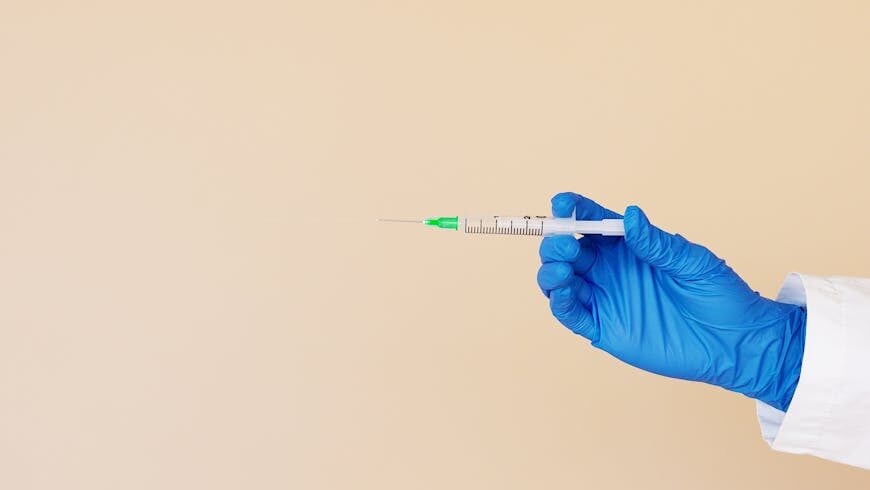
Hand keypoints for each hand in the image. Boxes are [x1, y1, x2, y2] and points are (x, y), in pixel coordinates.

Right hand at [536, 192, 805, 410]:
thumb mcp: (690, 261)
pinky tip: (563, 293)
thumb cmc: (717, 294)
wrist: (733, 341)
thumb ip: (655, 242)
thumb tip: (630, 215)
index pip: (591, 221)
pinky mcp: (604, 328)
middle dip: (557, 243)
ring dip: (551, 272)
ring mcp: (604, 298)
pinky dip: (559, 303)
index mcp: (627, 245)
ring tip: (564, 270)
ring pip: (560, 281)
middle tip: (565, 245)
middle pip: (566, 250)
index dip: (573, 209)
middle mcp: (609, 269)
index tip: (563, 202)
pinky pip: (571, 315)